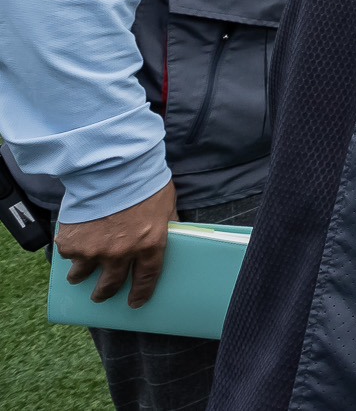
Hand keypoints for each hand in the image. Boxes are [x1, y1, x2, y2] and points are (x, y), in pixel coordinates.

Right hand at [56, 181, 175, 306]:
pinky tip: (72, 244)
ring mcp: (94, 251)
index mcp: (149, 246)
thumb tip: (171, 232)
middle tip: (100, 295)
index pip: (146, 279)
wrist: (113, 168)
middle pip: (110, 285)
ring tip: (78, 275)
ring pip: (81, 274)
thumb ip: (166, 224)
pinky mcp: (72, 242)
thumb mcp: (167, 205)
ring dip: (79, 276)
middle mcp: (120, 254)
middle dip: (104, 293)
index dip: (140, 293)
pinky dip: (69, 250)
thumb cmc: (144, 182)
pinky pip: (68, 253)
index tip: (135, 303)